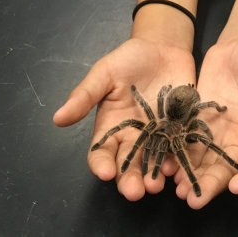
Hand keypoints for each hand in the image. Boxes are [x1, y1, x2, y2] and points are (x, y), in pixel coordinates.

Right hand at [53, 37, 195, 199]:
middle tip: (134, 191)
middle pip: (128, 165)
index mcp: (111, 126)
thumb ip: (85, 95)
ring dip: (154, 177)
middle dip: (130, 181)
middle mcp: (133, 136)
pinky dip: (178, 161)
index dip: (101, 164)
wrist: (164, 45)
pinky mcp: (180, 130)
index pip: (100, 152)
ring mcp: (158, 136)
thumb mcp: (105, 72)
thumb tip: (57, 118)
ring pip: (153, 164)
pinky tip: (178, 168)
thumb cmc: (130, 58)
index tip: (104, 172)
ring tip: (155, 185)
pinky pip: (178, 150)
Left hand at [173, 39, 237, 207]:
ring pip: (205, 163)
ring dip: (192, 178)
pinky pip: (187, 145)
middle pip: (228, 171)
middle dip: (212, 186)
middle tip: (195, 199)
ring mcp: (218, 135)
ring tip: (178, 189)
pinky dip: (177, 156)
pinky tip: (166, 164)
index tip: (237, 186)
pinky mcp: (197, 124)